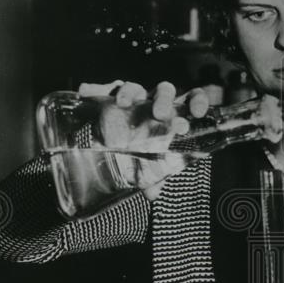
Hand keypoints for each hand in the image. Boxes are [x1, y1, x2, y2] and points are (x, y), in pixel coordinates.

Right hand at [90, 81, 210, 199]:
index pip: (189, 100)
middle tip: (159, 114)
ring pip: (136, 88)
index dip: (197, 101)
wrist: (117, 144)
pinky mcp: (111, 97)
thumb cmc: (143, 151)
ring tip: (122, 103)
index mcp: (172, 115)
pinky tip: (86, 91)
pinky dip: (96, 89)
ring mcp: (133, 99)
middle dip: (163, 101)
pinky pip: (105, 90)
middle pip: (163, 91)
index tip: (197, 112)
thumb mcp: (150, 165)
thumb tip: (152, 194)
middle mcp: (154, 103)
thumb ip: (153, 176)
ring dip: (130, 93)